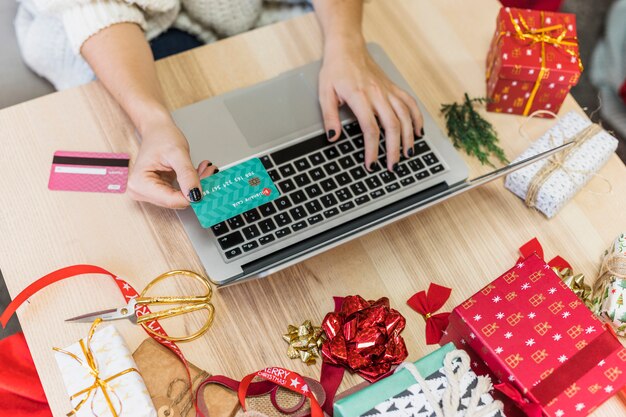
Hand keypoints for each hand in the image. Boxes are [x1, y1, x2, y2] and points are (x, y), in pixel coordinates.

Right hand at [128, 119, 217, 208]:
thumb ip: (187, 175)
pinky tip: (198, 172)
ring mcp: (149, 192)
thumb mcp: (177, 153)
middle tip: (209, 171)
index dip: (193, 194)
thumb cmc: (161, 136)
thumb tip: (195, 195)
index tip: (208, 181)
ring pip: (180, 198)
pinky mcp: (159, 191)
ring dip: (195, 185)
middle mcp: (141, 191)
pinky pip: (180, 194)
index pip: (172, 200)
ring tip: (204, 169)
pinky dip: (191, 184)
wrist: (157, 129)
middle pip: (176, 200)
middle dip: (196, 188)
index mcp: (140, 184)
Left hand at [318, 38, 423, 171]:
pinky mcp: (394, 87)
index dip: (372, 149)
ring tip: (407, 155)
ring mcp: (388, 91)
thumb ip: (330, 117)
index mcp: (360, 97)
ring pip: (405, 116)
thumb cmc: (335, 70)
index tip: (371, 164)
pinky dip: (417, 118)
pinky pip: (410, 104)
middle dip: (394, 149)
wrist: (347, 47)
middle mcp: (378, 94)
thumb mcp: (324, 93)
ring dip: (409, 138)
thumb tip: (333, 138)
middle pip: (392, 126)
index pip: (370, 128)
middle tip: (392, 166)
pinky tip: (419, 132)